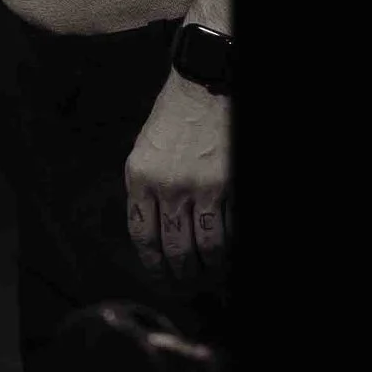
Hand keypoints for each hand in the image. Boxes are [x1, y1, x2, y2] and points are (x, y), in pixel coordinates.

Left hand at [126, 67, 230, 287]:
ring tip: (211, 273)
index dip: (153, 264)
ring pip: (208, 246)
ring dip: (210, 266)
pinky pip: (230, 228)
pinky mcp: (229, 185)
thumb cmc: (172, 118)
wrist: (204, 87)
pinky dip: (230, 245)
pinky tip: (228, 252)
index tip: (161, 276)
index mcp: (140, 179)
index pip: (143, 236)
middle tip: (187, 284)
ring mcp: (203, 188)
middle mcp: (169, 187)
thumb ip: (146, 190)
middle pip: (175, 249)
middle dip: (182, 274)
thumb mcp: (144, 152)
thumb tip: (154, 229)